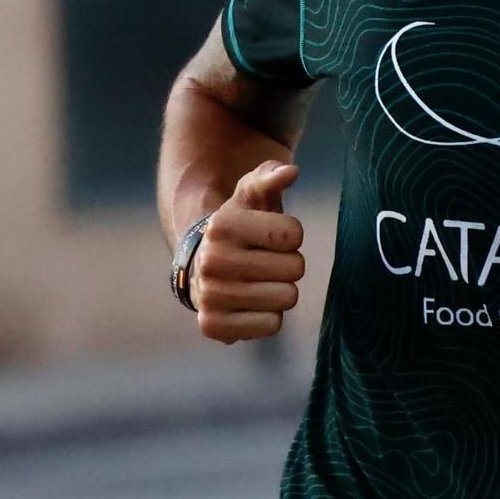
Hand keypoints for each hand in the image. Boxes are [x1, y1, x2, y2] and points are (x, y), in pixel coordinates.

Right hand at [191, 160, 305, 343]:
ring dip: (280, 290)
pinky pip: (272, 325)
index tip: (270, 236)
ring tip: (258, 281)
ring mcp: (209, 296)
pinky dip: (269, 317)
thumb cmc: (240, 227)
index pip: (294, 235)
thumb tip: (291, 172)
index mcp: (222, 225)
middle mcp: (211, 261)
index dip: (291, 236)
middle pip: (295, 268)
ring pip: (287, 298)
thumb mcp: (252, 196)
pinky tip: (250, 304)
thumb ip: (270, 177)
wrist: (203, 266)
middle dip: (288, 264)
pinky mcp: (213, 326)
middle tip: (265, 261)